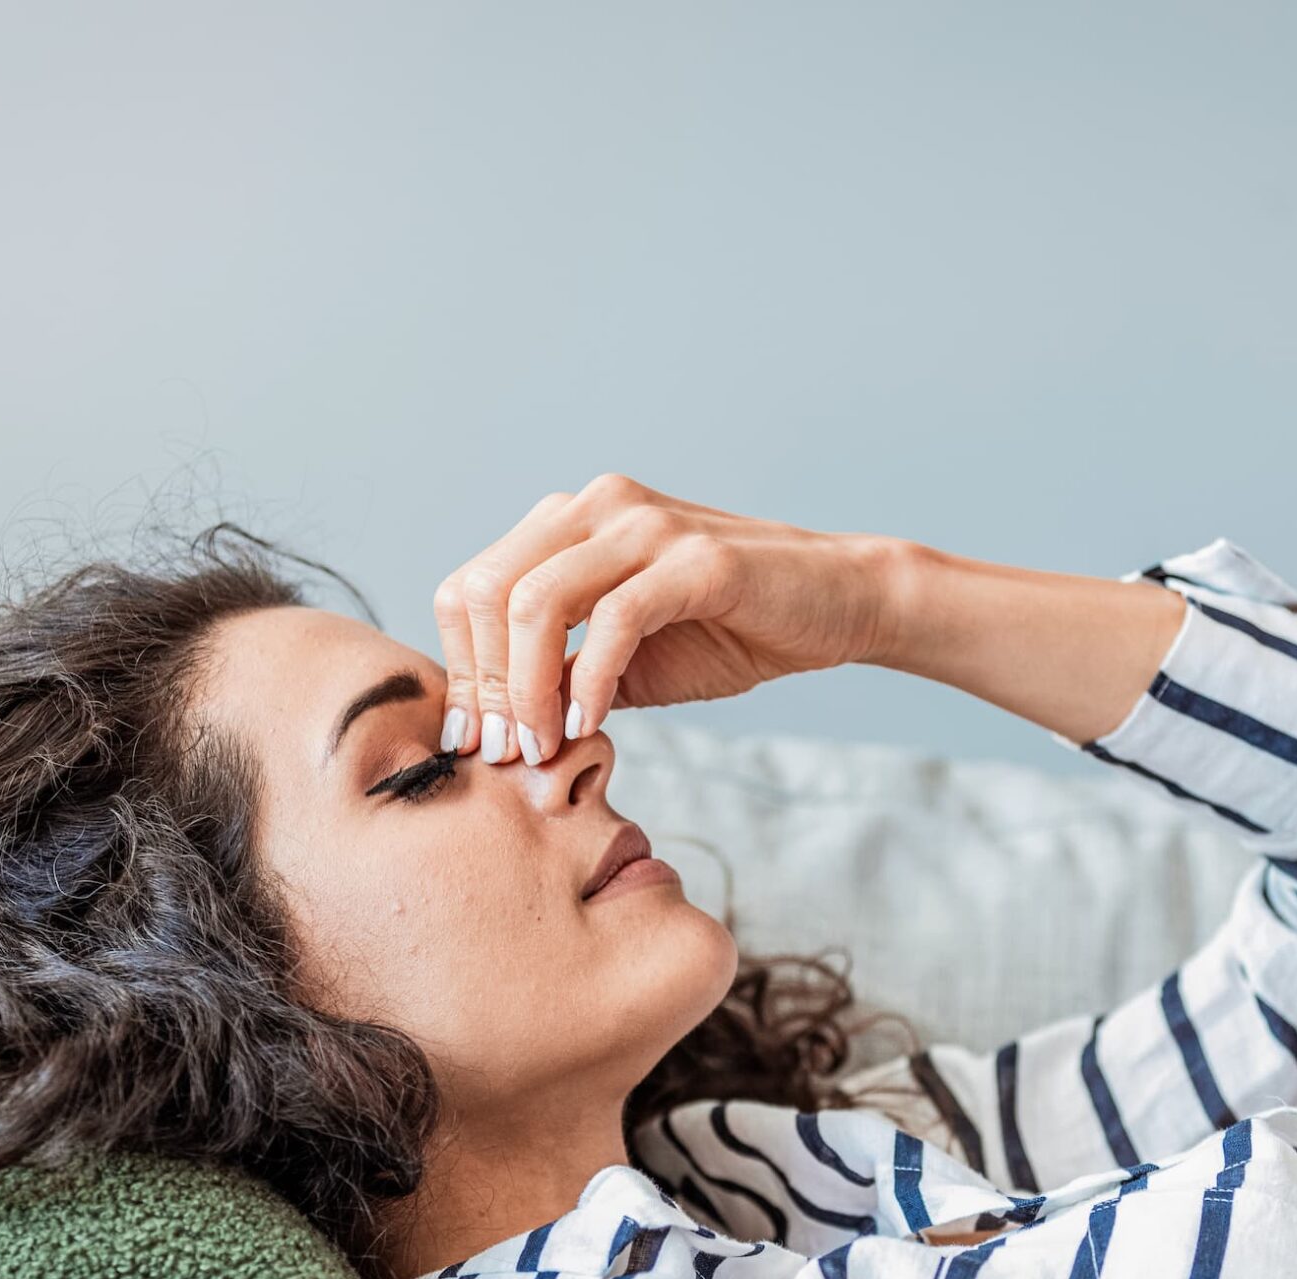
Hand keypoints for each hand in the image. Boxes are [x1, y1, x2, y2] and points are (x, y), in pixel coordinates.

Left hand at [431, 472, 899, 764]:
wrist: (837, 605)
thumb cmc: (729, 631)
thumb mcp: (623, 660)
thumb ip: (559, 674)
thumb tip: (494, 727)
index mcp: (570, 523)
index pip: (471, 587)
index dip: (460, 668)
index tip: (474, 739)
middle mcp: (598, 507)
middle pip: (488, 590)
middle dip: (484, 684)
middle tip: (502, 752)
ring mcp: (646, 526)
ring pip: (537, 600)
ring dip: (526, 688)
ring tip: (541, 746)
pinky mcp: (697, 560)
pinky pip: (614, 620)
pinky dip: (589, 682)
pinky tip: (589, 724)